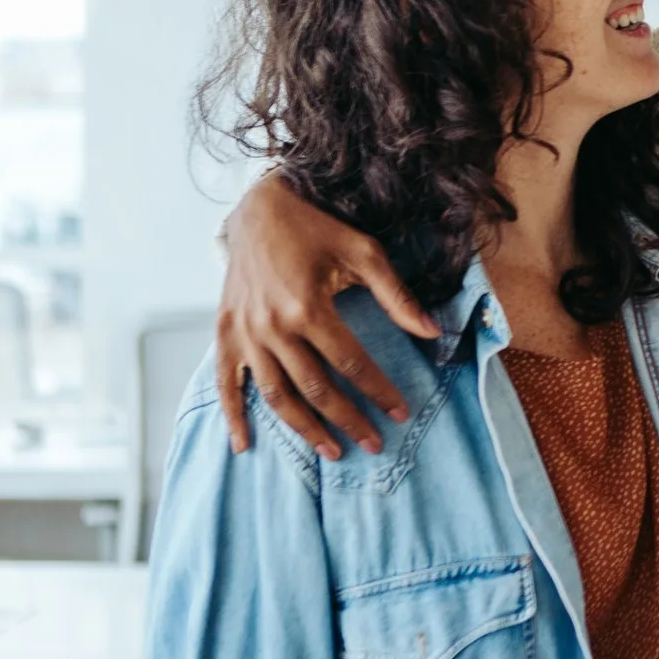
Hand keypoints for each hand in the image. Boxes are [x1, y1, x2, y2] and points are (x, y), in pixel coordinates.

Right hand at [216, 176, 437, 457]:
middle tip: (373, 445)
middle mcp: (272, 326)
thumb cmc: (318, 228)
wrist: (260, 207)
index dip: (378, 391)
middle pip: (315, 388)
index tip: (400, 413)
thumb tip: (433, 333)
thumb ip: (397, 297)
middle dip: (348, 420)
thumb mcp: (365, 253)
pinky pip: (226, 382)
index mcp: (307, 307)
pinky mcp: (226, 332)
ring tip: (331, 451)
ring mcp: (245, 332)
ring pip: (275, 394)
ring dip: (303, 427)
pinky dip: (232, 415)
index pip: (351, 364)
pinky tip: (243, 445)